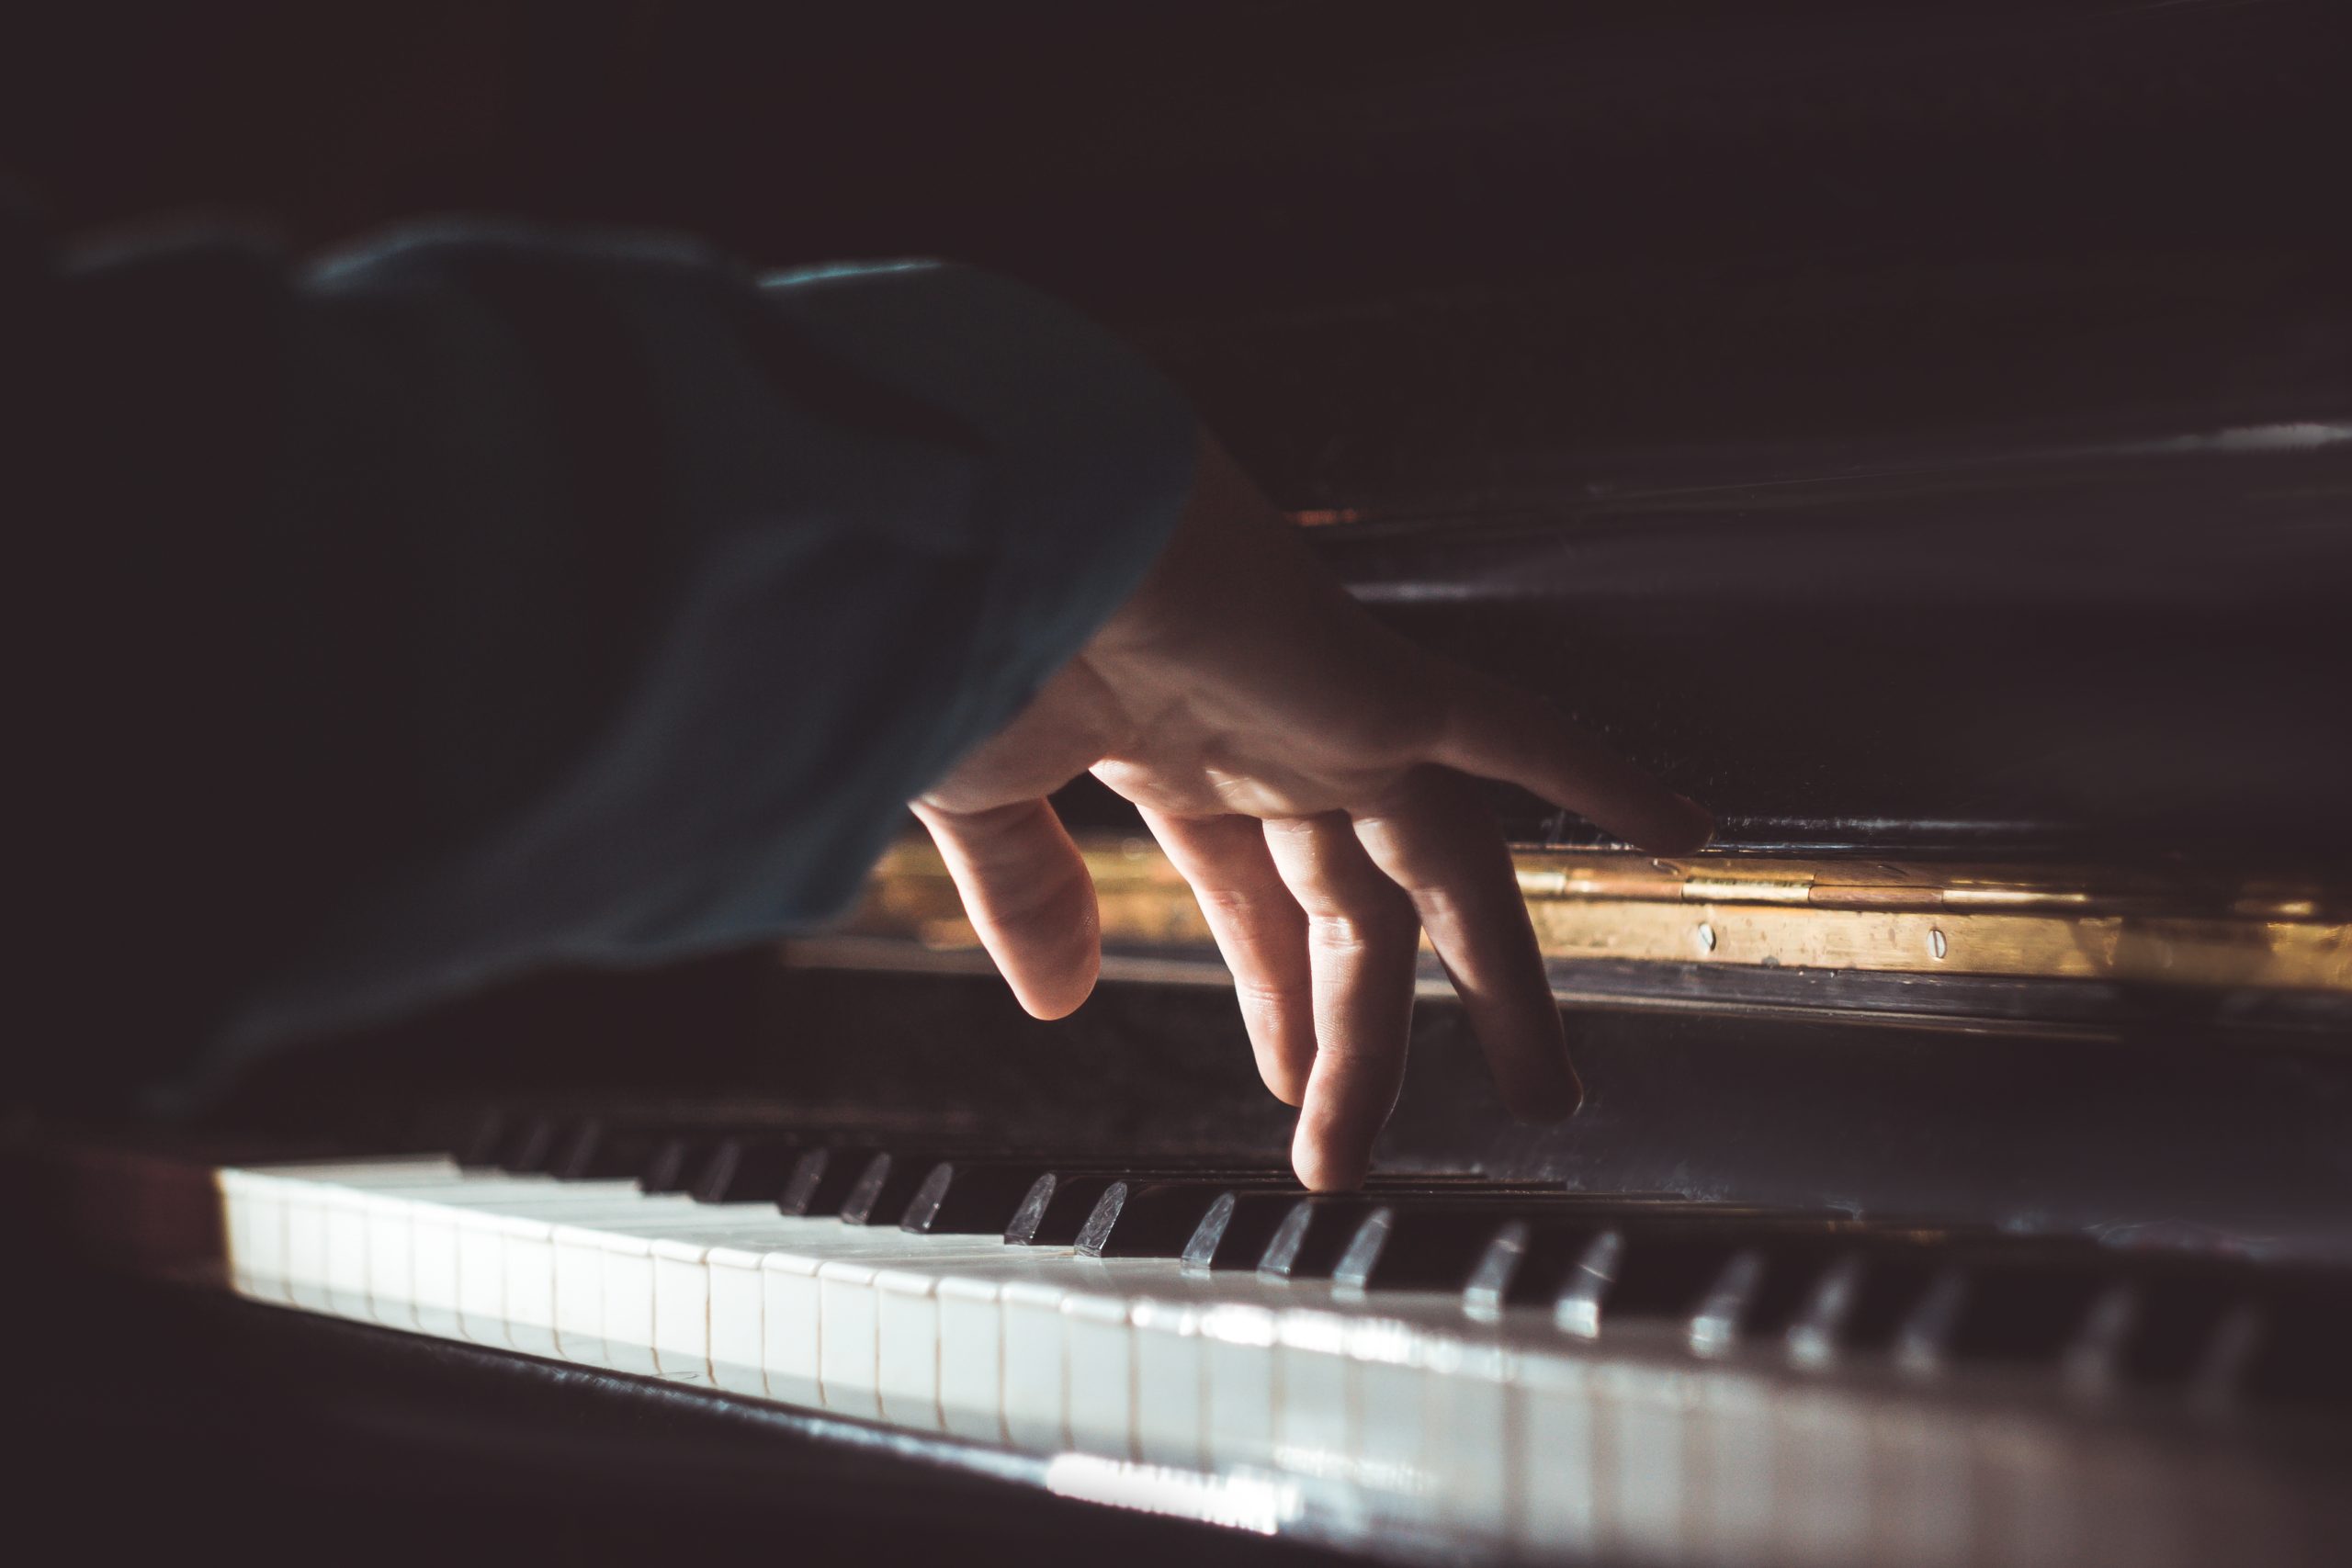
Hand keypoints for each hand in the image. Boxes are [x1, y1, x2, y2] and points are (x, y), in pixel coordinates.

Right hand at [915, 434, 1710, 1188]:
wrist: (991, 517)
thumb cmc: (959, 626)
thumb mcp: (982, 794)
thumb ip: (1029, 895)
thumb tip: (1062, 1004)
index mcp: (1175, 754)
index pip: (1255, 902)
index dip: (1279, 1000)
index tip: (1294, 1089)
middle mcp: (1268, 740)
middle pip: (1353, 913)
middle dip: (1368, 1036)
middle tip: (1372, 1147)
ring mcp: (1331, 715)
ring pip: (1447, 870)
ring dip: (1499, 985)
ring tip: (1547, 1097)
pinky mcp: (1375, 682)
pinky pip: (1515, 732)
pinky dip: (1599, 775)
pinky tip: (1688, 831)